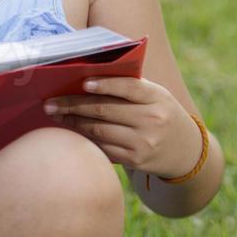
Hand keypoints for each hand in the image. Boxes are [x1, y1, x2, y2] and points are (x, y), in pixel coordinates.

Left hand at [42, 77, 203, 178]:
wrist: (186, 150)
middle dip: (73, 105)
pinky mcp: (135, 161)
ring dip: (73, 121)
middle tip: (50, 102)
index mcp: (157, 97)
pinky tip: (70, 130)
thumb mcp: (155, 95)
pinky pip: (103, 147)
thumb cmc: (159, 112)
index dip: (106, 84)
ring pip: (99, 130)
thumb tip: (85, 75)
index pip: (129, 88)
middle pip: (106, 110)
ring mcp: (143, 143)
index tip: (83, 82)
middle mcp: (152, 120)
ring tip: (55, 114)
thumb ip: (129, 86)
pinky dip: (84, 137)